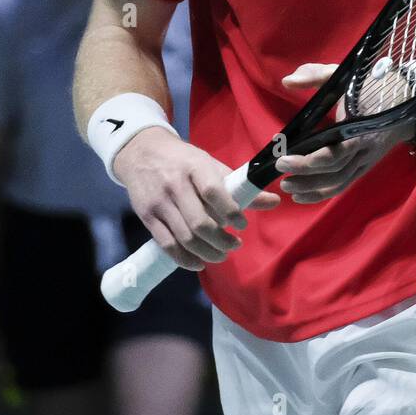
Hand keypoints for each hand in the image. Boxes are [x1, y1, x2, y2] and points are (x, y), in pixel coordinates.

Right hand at [114, 126, 280, 270]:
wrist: (141, 152)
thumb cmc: (183, 160)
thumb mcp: (210, 165)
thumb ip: (239, 185)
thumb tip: (274, 202)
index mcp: (195, 167)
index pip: (213, 192)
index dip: (231, 212)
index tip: (242, 225)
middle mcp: (175, 184)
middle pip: (200, 223)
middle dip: (222, 240)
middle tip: (236, 244)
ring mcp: (159, 202)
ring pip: (185, 237)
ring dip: (208, 252)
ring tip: (222, 254)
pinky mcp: (147, 217)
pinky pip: (167, 245)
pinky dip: (185, 259)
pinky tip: (199, 262)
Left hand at [276, 63, 414, 202]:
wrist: (406, 101)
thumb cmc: (370, 86)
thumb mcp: (344, 74)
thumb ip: (315, 75)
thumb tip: (287, 82)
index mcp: (359, 126)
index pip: (334, 153)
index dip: (307, 162)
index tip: (283, 158)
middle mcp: (364, 148)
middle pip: (334, 171)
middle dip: (304, 175)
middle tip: (280, 170)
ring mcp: (365, 160)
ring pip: (338, 183)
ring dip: (311, 189)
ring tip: (287, 186)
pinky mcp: (364, 167)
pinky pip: (343, 185)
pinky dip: (322, 194)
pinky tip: (302, 195)